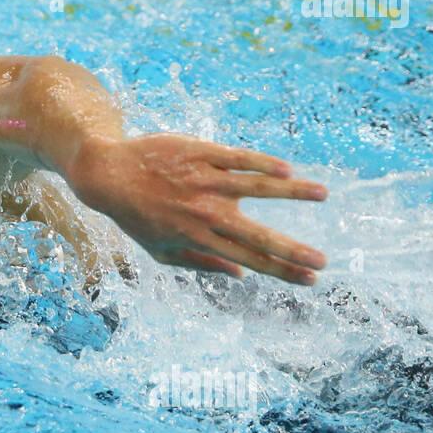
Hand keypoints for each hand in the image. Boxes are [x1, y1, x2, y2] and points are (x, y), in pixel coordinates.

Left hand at [63, 134, 328, 285]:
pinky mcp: (201, 153)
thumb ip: (200, 264)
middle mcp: (206, 213)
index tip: (311, 279)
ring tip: (322, 193)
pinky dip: (263, 163)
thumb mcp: (160, 251)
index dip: (283, 271)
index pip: (251, 259)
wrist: (108, 174)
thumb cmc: (136, 215)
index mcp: (199, 239)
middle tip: (324, 262)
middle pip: (258, 235)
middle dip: (294, 251)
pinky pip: (238, 157)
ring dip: (294, 192)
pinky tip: (287, 168)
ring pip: (258, 186)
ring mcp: (205, 181)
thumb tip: (240, 274)